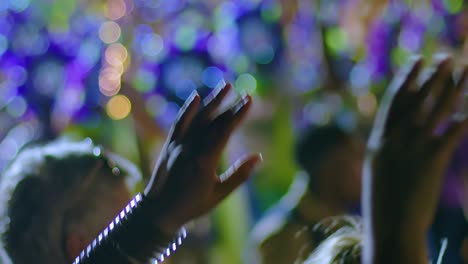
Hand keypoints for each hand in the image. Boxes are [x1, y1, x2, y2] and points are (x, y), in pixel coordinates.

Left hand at [144, 83, 261, 232]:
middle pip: (214, 121)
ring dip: (212, 101)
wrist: (158, 211)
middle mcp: (190, 148)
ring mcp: (178, 144)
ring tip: (225, 86)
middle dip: (230, 106)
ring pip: (197, 118)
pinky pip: (179, 123)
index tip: (249, 100)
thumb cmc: (192, 205)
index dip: (238, 114)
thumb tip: (258, 157)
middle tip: (244, 93)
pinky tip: (196, 97)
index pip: (224, 130)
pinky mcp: (169, 145)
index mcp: (204, 160)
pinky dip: (187, 109)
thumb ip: (239, 175)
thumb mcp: (219, 194)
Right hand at [363, 56, 467, 261]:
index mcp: (379, 140)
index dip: (407, 79)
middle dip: (432, 76)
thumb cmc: (383, 200)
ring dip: (452, 87)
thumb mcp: (378, 168)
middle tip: (445, 57)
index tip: (417, 62)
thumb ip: (386, 146)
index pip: (394, 102)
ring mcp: (412, 149)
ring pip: (435, 110)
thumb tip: (396, 130)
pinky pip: (451, 132)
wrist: (390, 226)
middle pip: (416, 100)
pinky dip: (464, 116)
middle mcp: (394, 139)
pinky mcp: (432, 161)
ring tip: (464, 69)